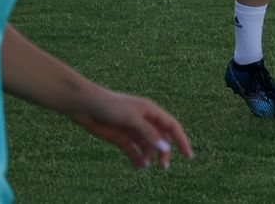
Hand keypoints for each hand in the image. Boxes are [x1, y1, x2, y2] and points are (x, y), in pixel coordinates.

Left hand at [73, 90, 192, 170]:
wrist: (86, 107)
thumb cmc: (111, 106)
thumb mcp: (132, 119)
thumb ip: (149, 133)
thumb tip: (165, 148)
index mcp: (151, 111)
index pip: (172, 127)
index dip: (181, 140)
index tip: (188, 155)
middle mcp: (145, 121)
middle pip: (161, 139)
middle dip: (164, 152)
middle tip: (163, 167)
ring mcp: (133, 130)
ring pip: (147, 146)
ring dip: (149, 157)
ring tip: (144, 166)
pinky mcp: (122, 138)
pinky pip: (134, 150)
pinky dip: (137, 158)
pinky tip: (137, 166)